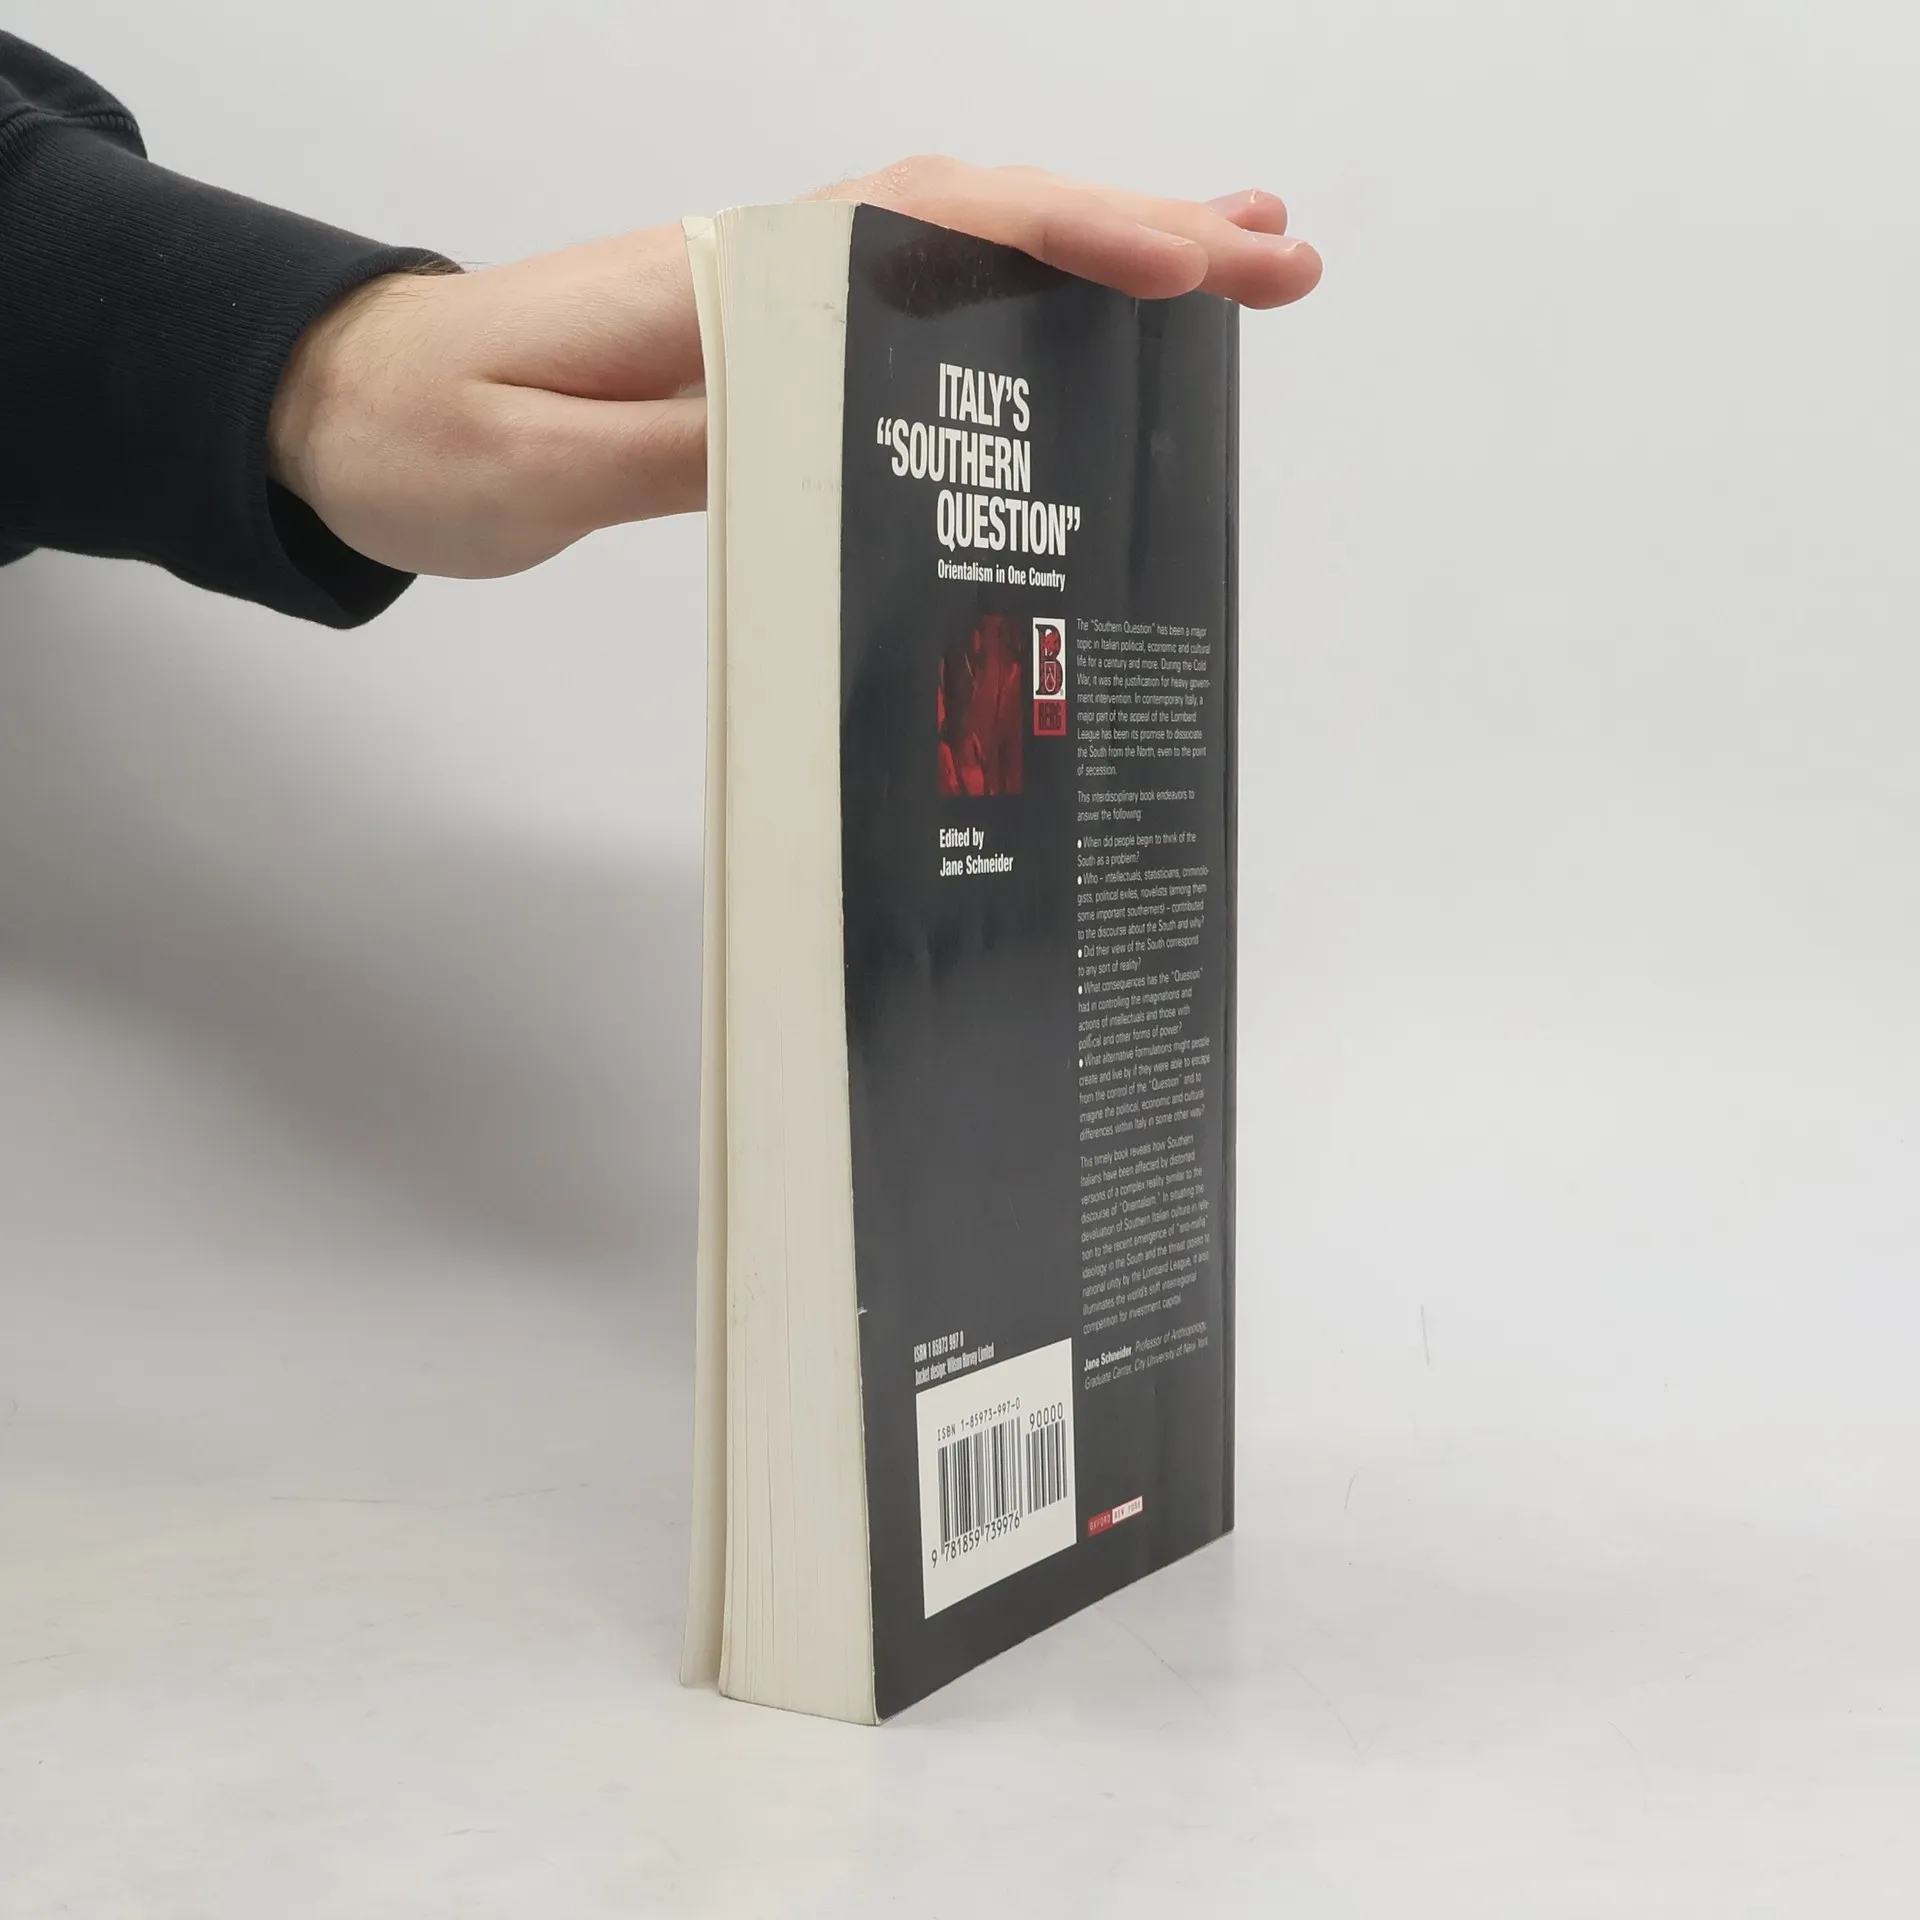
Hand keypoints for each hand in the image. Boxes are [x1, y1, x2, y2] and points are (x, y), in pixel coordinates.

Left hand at [268, 157, 1321, 579]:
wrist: (338, 416)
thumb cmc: (420, 438)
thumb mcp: (535, 466)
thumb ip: (682, 448)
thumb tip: (828, 433)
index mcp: (725, 282)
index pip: (930, 229)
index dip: (1069, 238)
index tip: (1187, 265)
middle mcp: (767, 273)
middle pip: (981, 222)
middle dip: (1138, 234)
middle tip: (1279, 259)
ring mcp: (774, 309)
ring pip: (965, 257)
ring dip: (1100, 256)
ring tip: (1233, 268)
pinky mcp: (767, 358)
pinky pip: (920, 316)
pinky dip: (1017, 307)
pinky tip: (1076, 330)